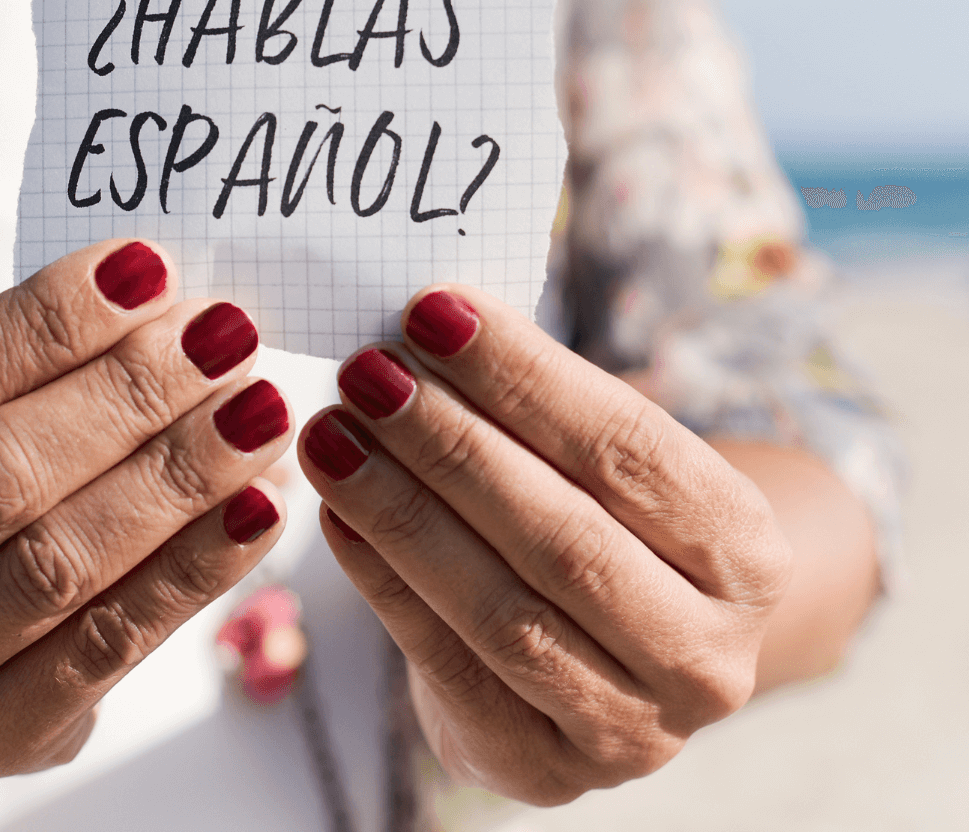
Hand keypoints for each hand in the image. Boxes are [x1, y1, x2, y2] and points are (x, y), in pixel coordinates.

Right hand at [0, 241, 291, 777]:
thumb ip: (14, 368)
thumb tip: (163, 293)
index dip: (45, 320)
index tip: (151, 268)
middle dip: (127, 393)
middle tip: (223, 334)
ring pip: (59, 561)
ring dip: (176, 474)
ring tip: (257, 408)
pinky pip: (110, 645)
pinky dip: (196, 567)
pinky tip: (259, 506)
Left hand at [298, 285, 791, 804]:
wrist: (606, 660)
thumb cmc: (600, 526)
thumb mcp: (602, 467)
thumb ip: (537, 407)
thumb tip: (430, 321)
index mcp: (748, 553)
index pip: (629, 451)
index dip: (525, 379)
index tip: (433, 312)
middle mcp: (709, 654)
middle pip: (564, 536)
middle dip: (451, 445)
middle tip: (367, 371)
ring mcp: (633, 728)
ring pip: (501, 608)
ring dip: (402, 510)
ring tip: (333, 431)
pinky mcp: (543, 769)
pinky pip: (448, 664)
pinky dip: (383, 580)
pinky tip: (335, 513)